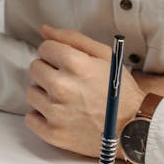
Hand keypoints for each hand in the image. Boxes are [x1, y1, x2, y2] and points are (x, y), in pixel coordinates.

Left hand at [25, 25, 144, 156]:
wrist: (133, 128)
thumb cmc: (120, 91)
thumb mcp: (104, 56)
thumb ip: (72, 39)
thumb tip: (44, 30)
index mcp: (74, 64)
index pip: (44, 48)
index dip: (56, 54)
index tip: (67, 63)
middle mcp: (61, 86)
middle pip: (35, 68)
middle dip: (49, 71)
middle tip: (68, 81)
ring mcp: (56, 112)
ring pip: (31, 92)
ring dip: (45, 94)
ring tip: (66, 99)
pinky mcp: (53, 133)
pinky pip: (30, 118)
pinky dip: (41, 116)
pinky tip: (60, 114)